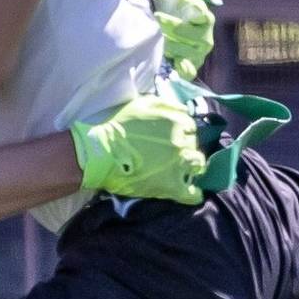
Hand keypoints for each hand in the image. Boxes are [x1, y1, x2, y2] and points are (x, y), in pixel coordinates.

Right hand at [71, 93, 205, 205]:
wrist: (100, 153)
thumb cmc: (118, 127)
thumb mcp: (142, 104)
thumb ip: (167, 104)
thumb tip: (185, 110)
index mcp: (177, 122)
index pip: (190, 127)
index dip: (180, 131)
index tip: (169, 136)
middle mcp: (182, 143)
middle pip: (194, 145)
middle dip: (184, 147)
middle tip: (169, 152)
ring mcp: (179, 166)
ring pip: (198, 166)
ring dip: (191, 166)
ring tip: (180, 169)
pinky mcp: (171, 187)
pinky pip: (192, 194)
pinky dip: (193, 194)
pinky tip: (189, 191)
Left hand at [143, 0, 218, 79]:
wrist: (160, 30)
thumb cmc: (166, 5)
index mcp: (202, 13)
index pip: (200, 13)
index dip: (184, 14)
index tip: (162, 14)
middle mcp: (203, 34)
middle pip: (192, 36)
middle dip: (172, 31)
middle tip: (153, 25)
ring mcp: (198, 53)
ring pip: (187, 53)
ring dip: (169, 48)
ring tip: (154, 42)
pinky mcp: (189, 67)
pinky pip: (186, 71)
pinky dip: (177, 68)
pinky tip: (164, 64)